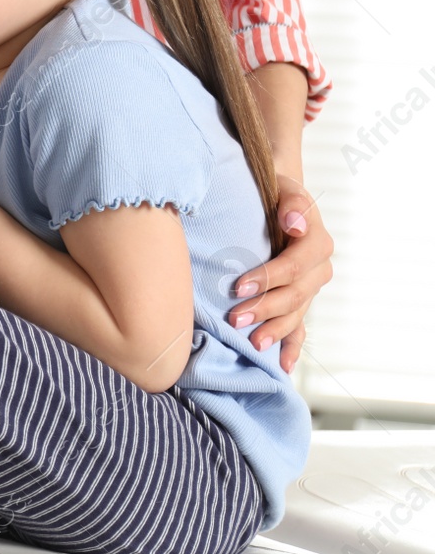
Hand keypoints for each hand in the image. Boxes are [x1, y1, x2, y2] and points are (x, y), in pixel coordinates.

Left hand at [227, 175, 332, 373]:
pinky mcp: (299, 300)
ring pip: (296, 315)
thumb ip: (292, 203)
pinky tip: (283, 365)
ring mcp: (309, 288)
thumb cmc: (274, 192)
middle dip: (266, 308)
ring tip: (254, 345)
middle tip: (236, 319)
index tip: (239, 286)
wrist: (276, 201)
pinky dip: (292, 346)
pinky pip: (299, 327)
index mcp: (316, 243)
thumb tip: (294, 223)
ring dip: (275, 331)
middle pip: (294, 295)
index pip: (294, 266)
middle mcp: (318, 269)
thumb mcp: (283, 188)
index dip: (269, 278)